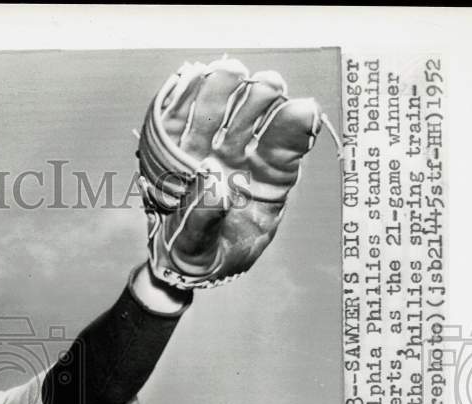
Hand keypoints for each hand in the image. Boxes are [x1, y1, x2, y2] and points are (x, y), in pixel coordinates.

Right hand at [137, 57, 329, 288]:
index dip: (293, 125)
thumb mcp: (205, 254)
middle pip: (258, 113)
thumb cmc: (201, 259)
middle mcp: (243, 157)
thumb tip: (212, 187)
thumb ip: (206, 224)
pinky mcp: (177, 142)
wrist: (171, 260)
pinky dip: (185, 93)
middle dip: (260, 97)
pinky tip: (193, 77)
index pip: (286, 146)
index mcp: (266, 183)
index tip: (300, 109)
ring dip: (224, 85)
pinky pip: (182, 113)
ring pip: (223, 104)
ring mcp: (209, 146)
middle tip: (258, 88)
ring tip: (224, 75)